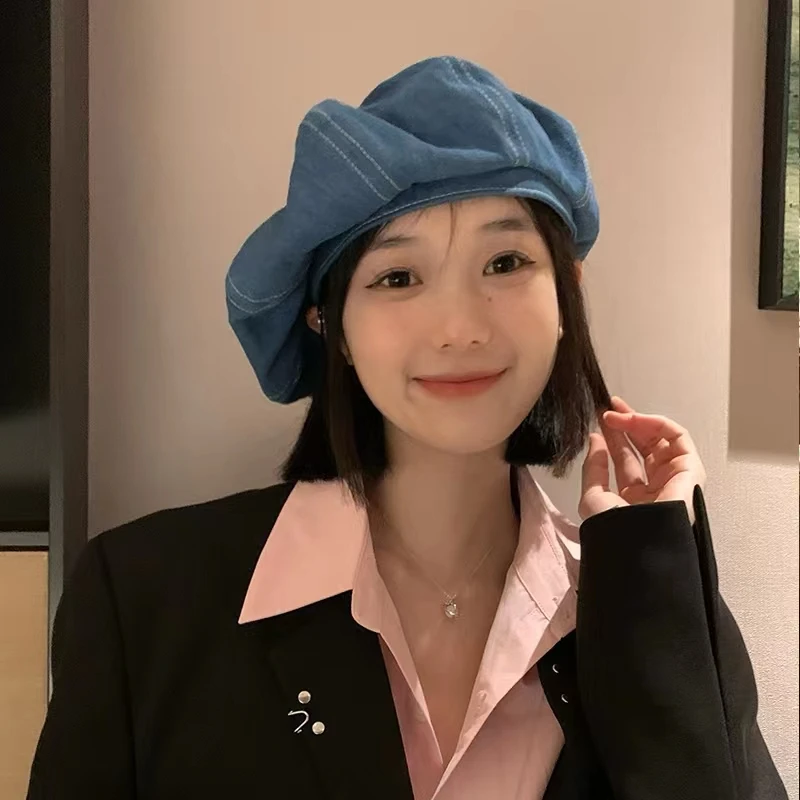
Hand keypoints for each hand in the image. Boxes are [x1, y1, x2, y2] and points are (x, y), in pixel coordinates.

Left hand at [579, 396, 706, 525]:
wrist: (639, 544)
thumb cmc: (615, 528)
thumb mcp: (594, 496)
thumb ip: (594, 467)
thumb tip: (595, 439)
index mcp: (635, 499)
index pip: (626, 461)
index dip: (613, 439)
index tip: (600, 420)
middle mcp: (656, 488)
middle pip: (644, 447)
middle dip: (626, 425)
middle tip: (608, 408)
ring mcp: (674, 479)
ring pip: (660, 440)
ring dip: (638, 421)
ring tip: (615, 412)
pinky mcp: (691, 470)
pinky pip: (678, 438)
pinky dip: (658, 424)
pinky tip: (634, 418)